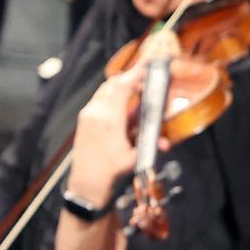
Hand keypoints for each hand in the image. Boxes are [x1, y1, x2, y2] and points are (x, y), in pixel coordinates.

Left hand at [70, 65, 151, 203]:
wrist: (86, 183)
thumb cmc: (110, 171)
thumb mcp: (134, 157)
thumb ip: (150, 145)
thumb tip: (165, 141)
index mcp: (108, 119)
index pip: (122, 87)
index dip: (135, 73)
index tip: (148, 66)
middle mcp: (95, 113)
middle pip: (113, 85)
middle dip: (130, 79)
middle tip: (145, 78)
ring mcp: (87, 116)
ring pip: (105, 92)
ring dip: (121, 88)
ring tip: (137, 89)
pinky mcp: (84, 120)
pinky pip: (100, 101)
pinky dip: (113, 98)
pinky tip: (123, 104)